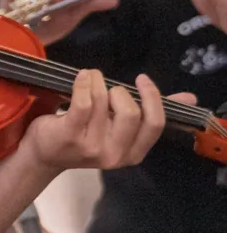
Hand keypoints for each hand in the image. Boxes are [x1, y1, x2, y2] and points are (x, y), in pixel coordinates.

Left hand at [19, 69, 165, 173]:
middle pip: (131, 113)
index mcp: (133, 153)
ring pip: (104, 102)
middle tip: (107, 90)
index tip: (142, 80)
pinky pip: (83, 102)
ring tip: (90, 80)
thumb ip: (152, 113)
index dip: (152, 98)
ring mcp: (91, 147)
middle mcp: (114, 155)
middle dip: (121, 93)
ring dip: (97, 83)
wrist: (43, 154)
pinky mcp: (69, 135)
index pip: (155, 125)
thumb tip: (190, 98)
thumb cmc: (85, 135)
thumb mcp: (119, 128)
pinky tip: (82, 77)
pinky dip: (84, 83)